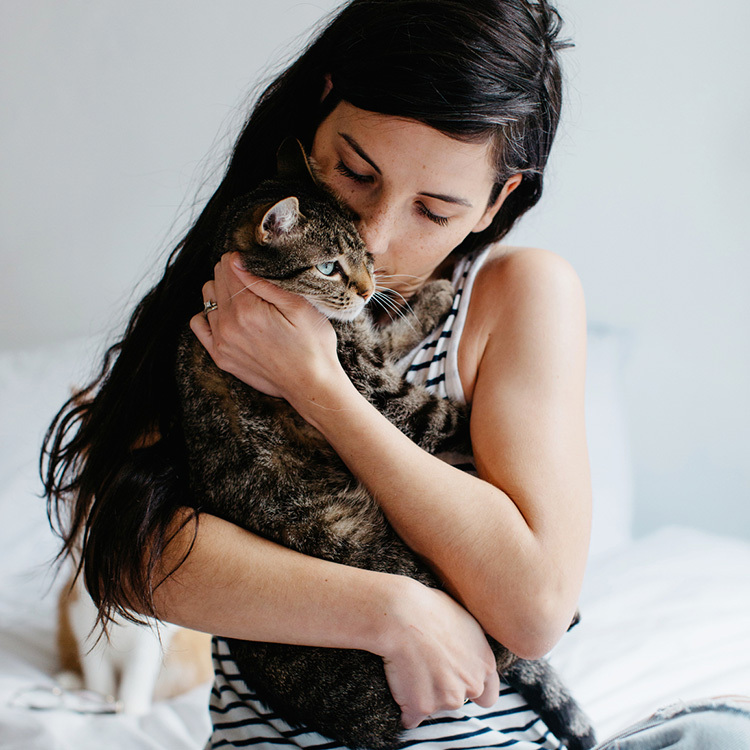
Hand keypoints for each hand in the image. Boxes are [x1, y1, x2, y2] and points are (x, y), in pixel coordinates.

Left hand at [190, 253, 341, 402]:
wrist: (311, 385)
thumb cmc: (313, 345)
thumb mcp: (298, 306)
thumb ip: (263, 282)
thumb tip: (235, 261)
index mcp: (247, 309)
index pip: (228, 266)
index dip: (242, 259)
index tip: (257, 265)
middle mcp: (228, 325)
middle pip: (216, 279)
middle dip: (233, 274)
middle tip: (256, 284)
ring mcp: (221, 342)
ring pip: (207, 299)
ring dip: (223, 293)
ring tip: (248, 301)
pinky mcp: (220, 357)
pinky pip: (198, 324)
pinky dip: (209, 315)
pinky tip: (230, 316)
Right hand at [375, 578, 499, 729]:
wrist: (402, 614)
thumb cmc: (429, 608)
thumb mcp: (464, 621)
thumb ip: (470, 647)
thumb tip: (464, 650)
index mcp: (484, 664)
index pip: (487, 696)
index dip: (470, 688)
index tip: (455, 680)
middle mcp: (471, 685)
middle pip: (458, 699)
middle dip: (443, 690)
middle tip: (425, 667)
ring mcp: (447, 699)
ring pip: (434, 706)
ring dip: (422, 695)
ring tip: (408, 666)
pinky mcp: (422, 706)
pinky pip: (411, 716)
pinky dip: (404, 707)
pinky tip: (397, 684)